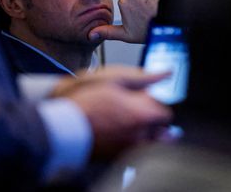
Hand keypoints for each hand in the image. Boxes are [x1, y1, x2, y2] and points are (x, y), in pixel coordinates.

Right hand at [57, 66, 173, 160]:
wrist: (64, 126)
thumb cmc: (87, 102)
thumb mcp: (116, 80)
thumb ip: (144, 78)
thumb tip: (165, 73)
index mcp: (142, 114)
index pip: (165, 113)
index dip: (157, 104)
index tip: (147, 99)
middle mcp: (139, 135)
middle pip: (163, 131)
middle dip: (155, 121)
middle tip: (140, 111)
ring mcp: (129, 149)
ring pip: (151, 144)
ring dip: (149, 134)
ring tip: (133, 124)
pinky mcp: (118, 157)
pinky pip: (136, 152)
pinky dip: (135, 144)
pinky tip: (121, 134)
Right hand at [88, 0, 163, 43]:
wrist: (170, 25)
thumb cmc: (149, 31)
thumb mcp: (126, 35)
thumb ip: (107, 32)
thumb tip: (91, 34)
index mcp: (123, 1)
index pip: (129, 2)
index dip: (137, 10)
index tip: (143, 16)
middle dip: (144, 1)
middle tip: (151, 12)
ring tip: (157, 7)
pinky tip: (163, 1)